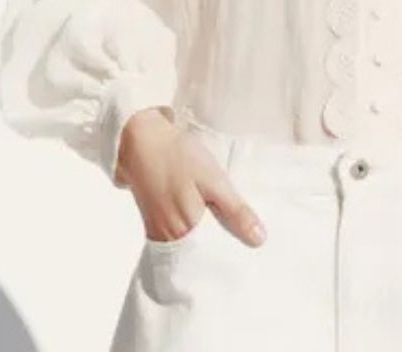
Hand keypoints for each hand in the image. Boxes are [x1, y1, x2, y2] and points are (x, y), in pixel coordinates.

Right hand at [117, 109, 266, 247]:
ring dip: (207, 245)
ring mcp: (158, 234)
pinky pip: (177, 241)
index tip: (251, 254)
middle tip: (244, 246)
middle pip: (202, 259)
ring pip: (189, 251)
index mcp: (187, 232)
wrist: (141, 142)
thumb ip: (235, 211)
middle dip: (222, 254)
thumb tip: (259, 239)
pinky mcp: (153, 225)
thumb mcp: (214, 180)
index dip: (234, 257)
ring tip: (228, 234)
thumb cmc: (178, 157)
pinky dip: (192, 237)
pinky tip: (204, 224)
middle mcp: (169, 240)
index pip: (216, 259)